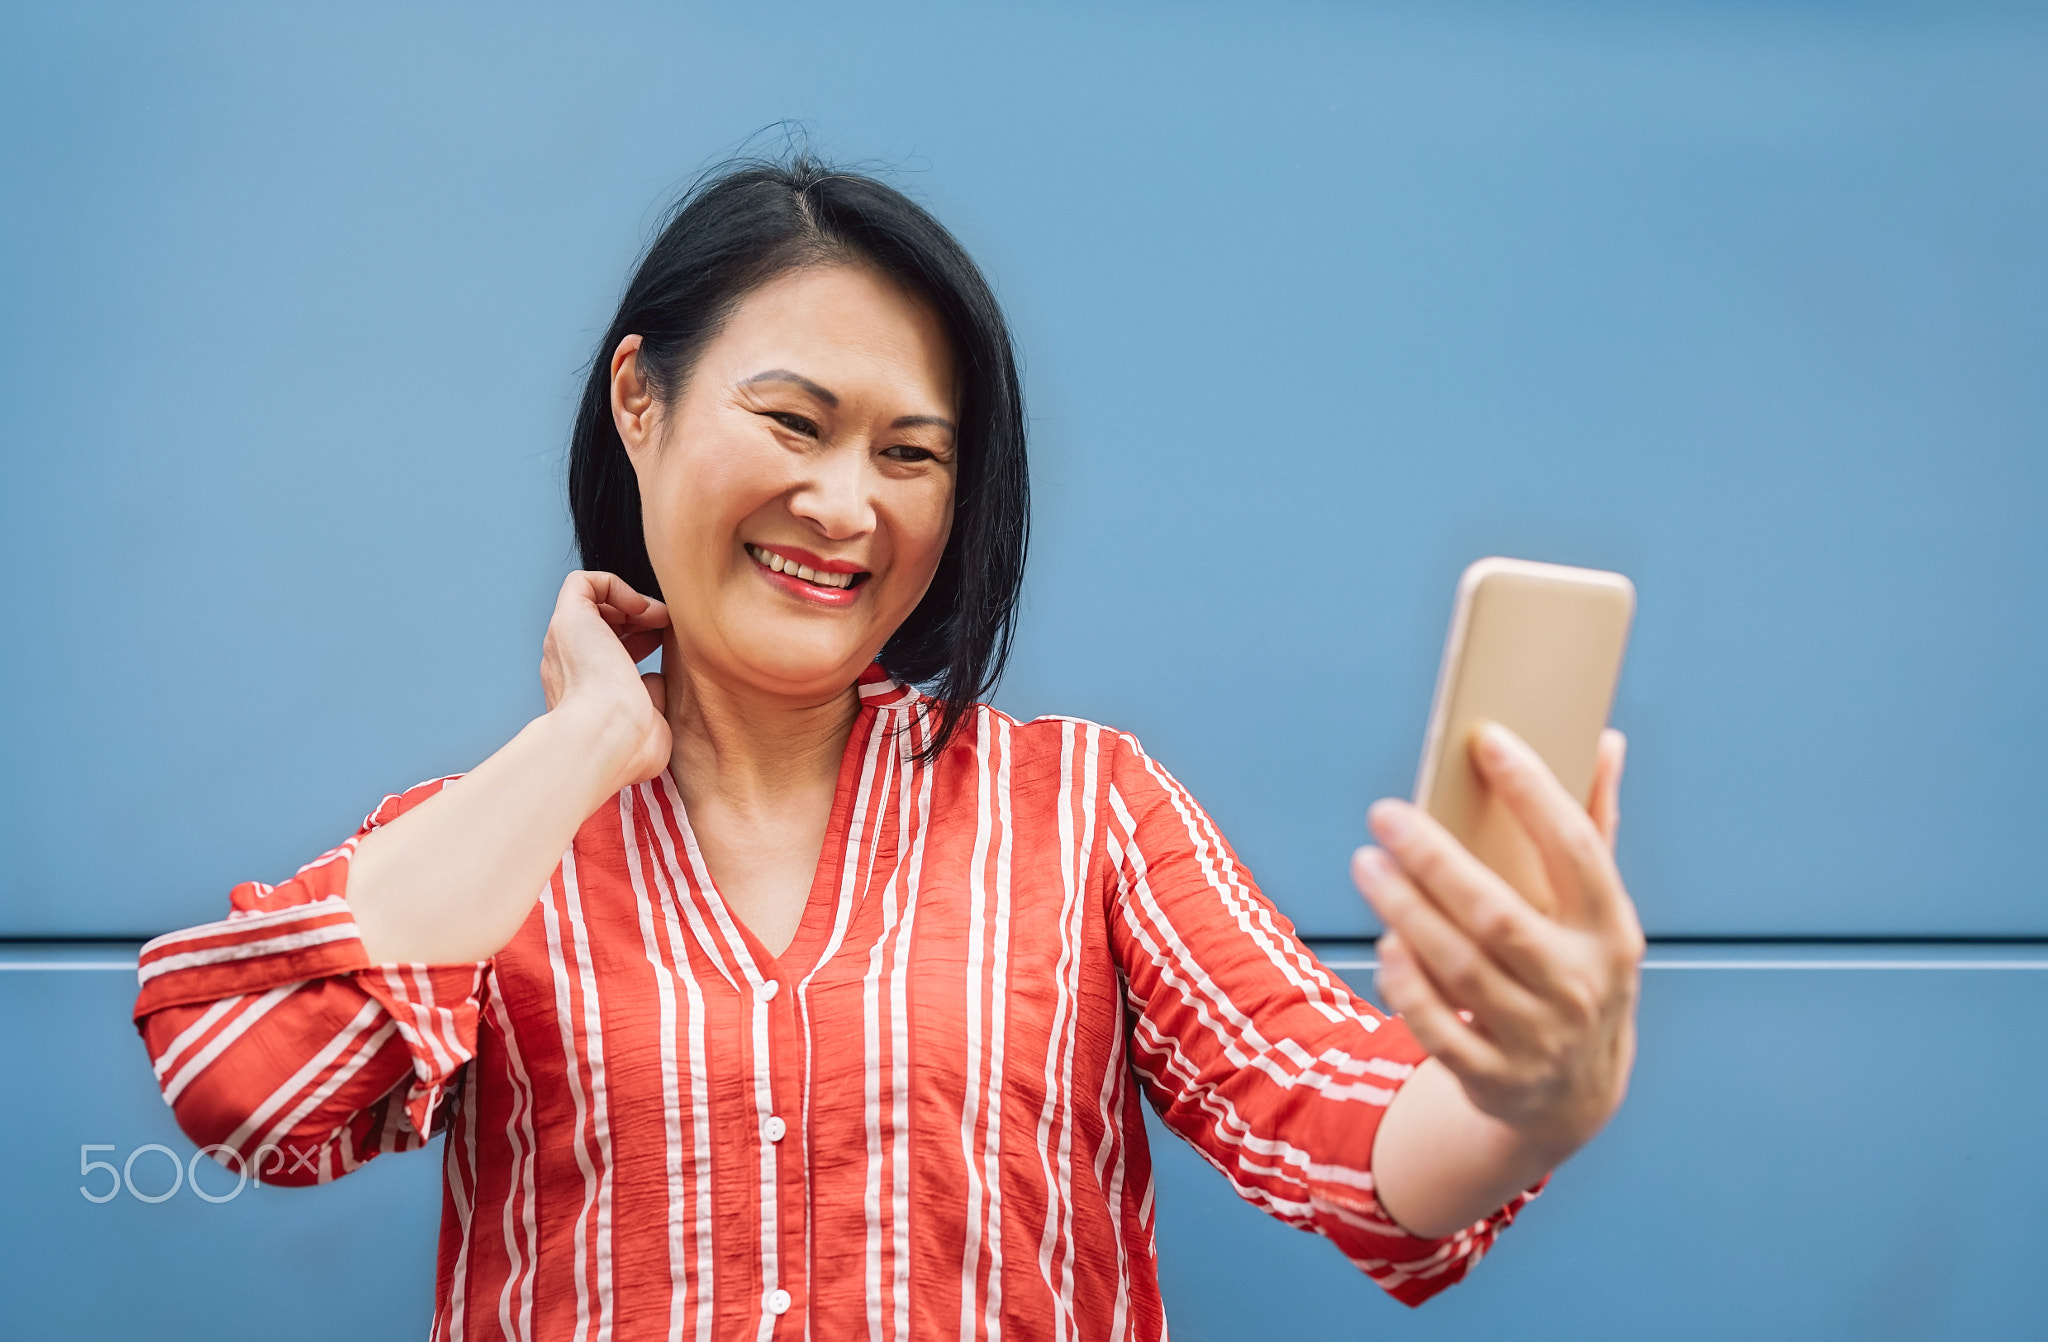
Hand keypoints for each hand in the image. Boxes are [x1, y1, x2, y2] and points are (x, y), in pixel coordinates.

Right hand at [538, 571, 672, 787]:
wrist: (609, 740)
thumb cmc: (631, 745)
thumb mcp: (648, 720)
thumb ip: (650, 697)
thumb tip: (656, 679)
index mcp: (582, 690)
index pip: (605, 653)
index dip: (639, 641)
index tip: (663, 648)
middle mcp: (566, 663)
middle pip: (598, 624)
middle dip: (636, 620)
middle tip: (664, 629)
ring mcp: (563, 640)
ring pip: (589, 601)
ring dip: (630, 602)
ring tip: (657, 616)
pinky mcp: (567, 619)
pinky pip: (583, 582)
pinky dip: (615, 585)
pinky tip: (640, 608)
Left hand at [1352, 724, 1642, 1156]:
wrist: (1575, 1096)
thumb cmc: (1576, 970)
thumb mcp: (1597, 911)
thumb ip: (1595, 826)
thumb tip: (1602, 739)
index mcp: (1611, 930)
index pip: (1576, 849)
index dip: (1533, 792)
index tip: (1486, 740)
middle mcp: (1579, 984)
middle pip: (1498, 915)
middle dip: (1435, 861)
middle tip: (1385, 814)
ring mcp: (1537, 1037)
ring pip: (1461, 969)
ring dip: (1406, 912)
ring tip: (1367, 864)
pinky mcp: (1494, 1075)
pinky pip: (1438, 1027)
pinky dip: (1407, 984)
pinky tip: (1384, 942)